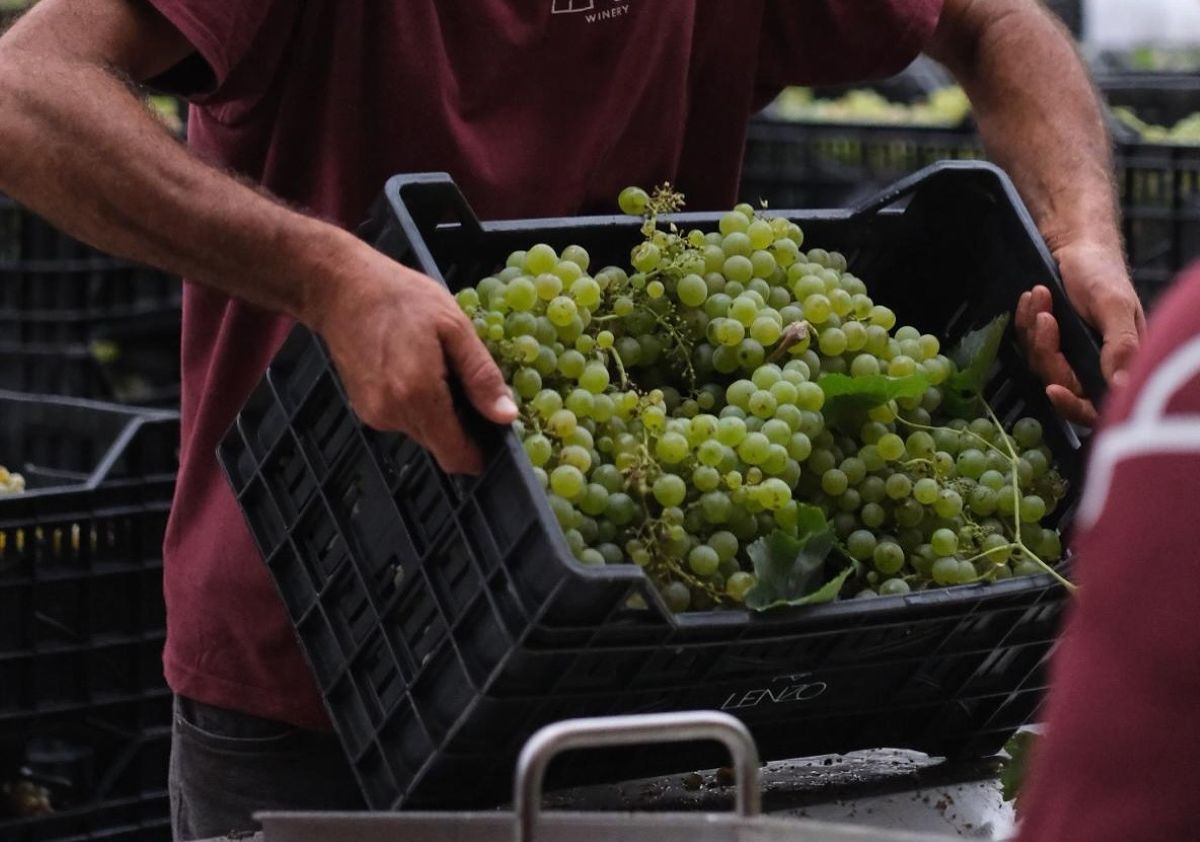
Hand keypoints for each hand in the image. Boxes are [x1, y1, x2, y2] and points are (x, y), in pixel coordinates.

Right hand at [308, 245, 516, 474]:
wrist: (342, 288)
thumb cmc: (402, 298)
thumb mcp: (454, 327)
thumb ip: (481, 376)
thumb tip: (506, 417)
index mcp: (418, 396)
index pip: (456, 455)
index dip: (480, 450)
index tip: (494, 429)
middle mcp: (393, 415)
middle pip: (441, 445)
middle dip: (461, 425)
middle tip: (467, 383)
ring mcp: (374, 414)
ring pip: (423, 433)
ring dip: (439, 413)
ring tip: (438, 369)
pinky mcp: (363, 409)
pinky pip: (403, 420)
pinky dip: (417, 405)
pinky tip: (416, 370)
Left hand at [1016, 241, 1144, 425]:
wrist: (1076, 247)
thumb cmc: (1102, 273)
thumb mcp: (1114, 306)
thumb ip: (1121, 346)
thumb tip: (1121, 385)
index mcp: (1119, 362)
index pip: (1094, 404)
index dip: (1073, 405)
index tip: (1053, 389)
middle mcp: (1092, 364)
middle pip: (1058, 382)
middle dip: (1047, 349)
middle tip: (1047, 316)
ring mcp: (1066, 353)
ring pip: (1038, 362)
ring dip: (1035, 329)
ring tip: (1041, 295)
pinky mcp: (1044, 341)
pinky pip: (1025, 343)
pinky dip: (1025, 320)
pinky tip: (1032, 298)